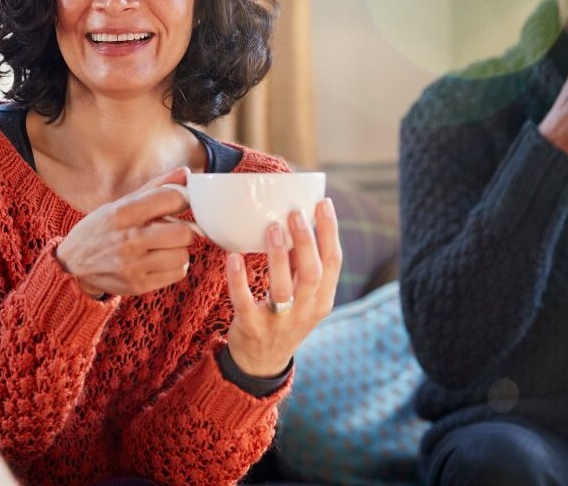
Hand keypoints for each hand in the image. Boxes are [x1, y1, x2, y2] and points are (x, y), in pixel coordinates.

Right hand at [55, 167, 195, 297]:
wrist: (72, 264)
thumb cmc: (102, 229)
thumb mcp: (120, 204)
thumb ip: (155, 187)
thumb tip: (186, 173)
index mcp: (122, 213)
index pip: (171, 199)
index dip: (182, 199)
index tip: (178, 203)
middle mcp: (127, 240)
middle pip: (183, 233)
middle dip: (184, 229)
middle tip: (173, 229)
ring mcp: (132, 266)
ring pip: (183, 255)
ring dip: (178, 249)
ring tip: (163, 246)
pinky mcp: (138, 285)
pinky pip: (178, 273)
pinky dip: (175, 266)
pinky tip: (160, 260)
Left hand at [224, 198, 341, 377]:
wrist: (261, 363)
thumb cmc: (284, 317)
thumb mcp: (303, 296)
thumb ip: (300, 265)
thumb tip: (296, 220)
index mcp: (323, 299)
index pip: (334, 262)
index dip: (330, 231)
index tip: (323, 203)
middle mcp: (306, 311)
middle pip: (312, 273)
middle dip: (306, 241)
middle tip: (295, 212)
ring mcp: (280, 322)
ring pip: (283, 288)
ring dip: (278, 256)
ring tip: (272, 227)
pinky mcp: (253, 327)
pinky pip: (245, 301)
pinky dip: (239, 279)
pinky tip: (233, 257)